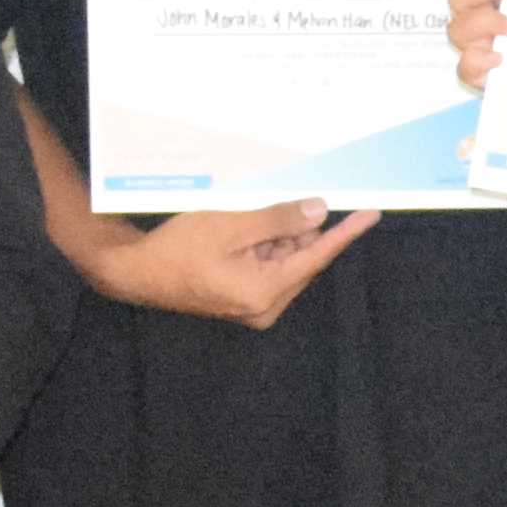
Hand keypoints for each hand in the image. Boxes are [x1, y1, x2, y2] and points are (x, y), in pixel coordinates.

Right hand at [96, 200, 379, 329]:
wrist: (134, 273)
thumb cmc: (175, 249)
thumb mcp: (228, 225)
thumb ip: (277, 220)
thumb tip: (319, 212)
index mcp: (265, 292)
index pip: (317, 257)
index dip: (345, 232)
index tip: (372, 213)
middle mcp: (265, 306)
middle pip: (302, 258)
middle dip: (297, 228)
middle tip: (280, 200)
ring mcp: (255, 306)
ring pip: (285, 260)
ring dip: (277, 235)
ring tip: (246, 216)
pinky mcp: (244, 299)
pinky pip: (268, 266)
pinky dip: (264, 244)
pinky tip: (244, 228)